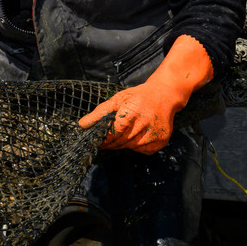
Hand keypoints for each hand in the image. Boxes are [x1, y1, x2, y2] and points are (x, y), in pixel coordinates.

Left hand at [79, 36, 212, 153]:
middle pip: (121, 141)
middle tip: (108, 139)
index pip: (113, 133)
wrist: (165, 95)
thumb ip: (100, 113)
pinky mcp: (161, 141)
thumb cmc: (138, 96)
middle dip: (112, 142)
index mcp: (132, 111)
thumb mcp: (118, 99)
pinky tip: (137, 134)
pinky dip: (136, 145)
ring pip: (130, 147)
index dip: (104, 138)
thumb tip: (82, 125)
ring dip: (123, 143)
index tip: (98, 140)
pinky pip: (142, 150)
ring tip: (125, 133)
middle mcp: (145, 124)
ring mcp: (154, 134)